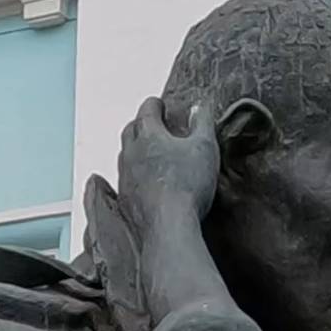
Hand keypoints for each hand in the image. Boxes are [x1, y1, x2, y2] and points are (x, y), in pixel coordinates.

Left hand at [118, 96, 219, 226]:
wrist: (167, 225)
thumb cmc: (185, 186)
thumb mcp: (204, 147)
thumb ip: (201, 123)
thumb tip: (198, 107)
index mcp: (149, 135)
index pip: (147, 110)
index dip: (155, 105)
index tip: (159, 105)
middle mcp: (131, 153)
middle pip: (131, 130)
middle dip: (141, 125)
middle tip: (152, 126)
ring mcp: (125, 177)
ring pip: (125, 156)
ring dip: (135, 151)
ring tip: (148, 154)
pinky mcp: (125, 200)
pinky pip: (125, 182)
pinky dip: (134, 177)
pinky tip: (144, 184)